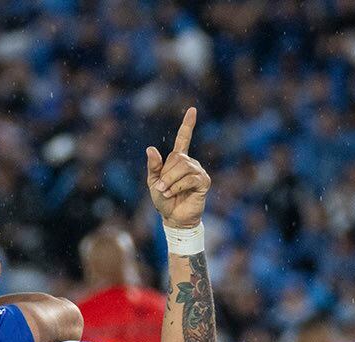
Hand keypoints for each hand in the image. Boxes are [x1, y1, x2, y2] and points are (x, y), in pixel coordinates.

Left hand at [146, 107, 210, 228]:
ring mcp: (198, 171)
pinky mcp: (204, 182)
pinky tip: (174, 193)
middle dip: (166, 174)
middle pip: (177, 158)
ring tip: (167, 192)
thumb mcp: (153, 182)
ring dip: (170, 181)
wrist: (173, 218)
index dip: (188, 125)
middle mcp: (190, 162)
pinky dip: (178, 186)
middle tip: (162, 188)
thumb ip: (153, 167)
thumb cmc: (164, 200)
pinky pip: (190, 178)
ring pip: (183, 168)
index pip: (184, 138)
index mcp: (177, 160)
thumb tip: (150, 148)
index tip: (193, 110)